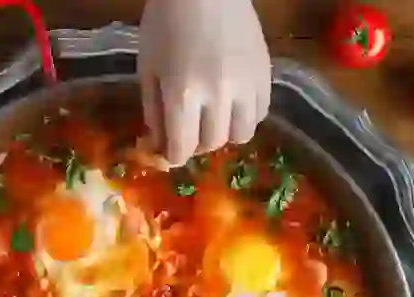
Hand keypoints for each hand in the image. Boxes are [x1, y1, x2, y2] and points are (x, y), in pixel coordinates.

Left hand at [138, 0, 271, 165]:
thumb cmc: (166, 23)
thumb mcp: (148, 67)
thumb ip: (153, 110)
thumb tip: (160, 144)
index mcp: (182, 93)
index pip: (181, 147)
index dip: (174, 156)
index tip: (171, 152)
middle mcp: (218, 95)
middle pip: (211, 143)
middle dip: (197, 142)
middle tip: (190, 129)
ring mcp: (246, 86)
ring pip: (241, 134)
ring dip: (225, 132)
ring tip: (216, 117)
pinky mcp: (265, 76)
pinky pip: (260, 113)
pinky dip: (246, 115)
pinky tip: (234, 102)